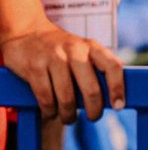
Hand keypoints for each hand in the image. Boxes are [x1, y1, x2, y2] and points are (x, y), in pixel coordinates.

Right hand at [0, 20, 124, 122]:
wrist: (26, 31)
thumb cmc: (61, 48)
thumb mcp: (82, 50)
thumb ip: (96, 67)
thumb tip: (112, 98)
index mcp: (91, 46)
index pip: (113, 66)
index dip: (118, 88)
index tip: (119, 106)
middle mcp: (75, 50)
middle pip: (91, 89)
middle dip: (94, 109)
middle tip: (93, 117)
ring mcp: (53, 58)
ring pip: (67, 98)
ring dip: (69, 115)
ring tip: (69, 118)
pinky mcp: (35, 67)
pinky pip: (46, 98)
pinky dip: (50, 111)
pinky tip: (51, 112)